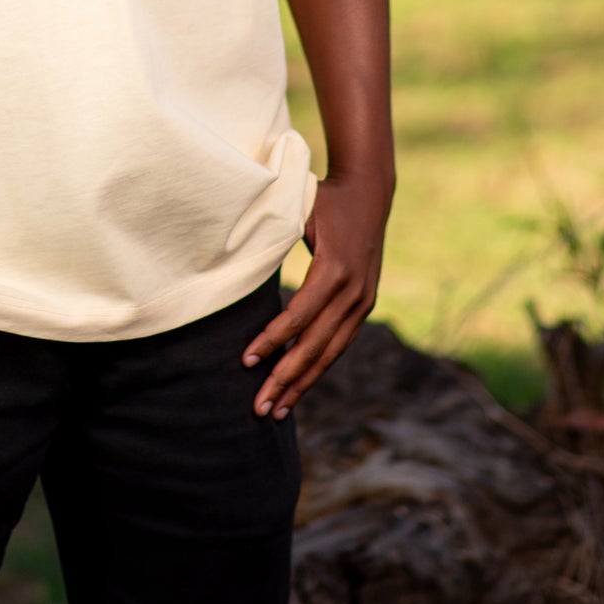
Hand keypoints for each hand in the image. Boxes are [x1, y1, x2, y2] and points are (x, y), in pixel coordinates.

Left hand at [242, 168, 392, 415]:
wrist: (369, 192)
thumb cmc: (323, 198)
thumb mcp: (299, 209)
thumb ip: (274, 232)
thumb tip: (233, 257)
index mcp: (335, 269)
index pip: (299, 316)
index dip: (272, 341)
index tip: (245, 360)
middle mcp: (354, 291)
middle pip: (315, 345)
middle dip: (284, 379)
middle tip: (258, 407)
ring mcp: (363, 302)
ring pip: (329, 353)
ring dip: (302, 384)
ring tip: (277, 412)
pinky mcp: (364, 306)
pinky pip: (339, 344)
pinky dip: (318, 368)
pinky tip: (298, 387)